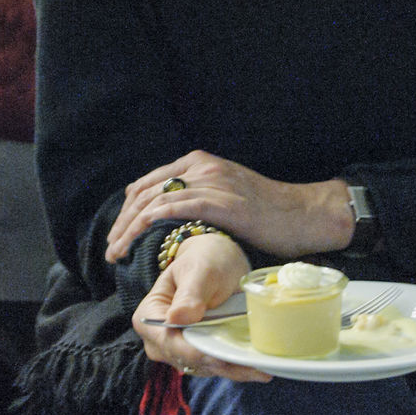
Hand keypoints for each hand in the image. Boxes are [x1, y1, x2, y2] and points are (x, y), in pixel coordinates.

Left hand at [105, 151, 351, 263]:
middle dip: (122, 222)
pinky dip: (148, 226)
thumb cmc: (268, 213)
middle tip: (111, 247)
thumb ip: (200, 198)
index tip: (118, 232)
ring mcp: (210, 182)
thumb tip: (171, 217)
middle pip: (145, 192)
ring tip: (117, 252)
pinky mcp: (219, 201)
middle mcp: (201, 166)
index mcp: (200, 162)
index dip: (128, 209)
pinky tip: (136, 243)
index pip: (149, 182)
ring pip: (153, 202)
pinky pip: (172, 210)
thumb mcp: (227, 195)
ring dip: (128, 229)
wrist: (303, 214)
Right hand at [132, 231, 269, 382]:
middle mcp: (160, 339)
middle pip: (187, 359)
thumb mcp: (199, 270)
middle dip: (219, 364)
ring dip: (233, 369)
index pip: (169, 342)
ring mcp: (180, 350)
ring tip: (262, 369)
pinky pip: (217, 366)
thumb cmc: (205, 259)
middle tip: (254, 367)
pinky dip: (237, 367)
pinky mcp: (200, 354)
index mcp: (149, 317)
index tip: (223, 356)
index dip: (195, 352)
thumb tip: (176, 319)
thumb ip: (189, 294)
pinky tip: (260, 368)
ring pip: (205, 368)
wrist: (218, 260)